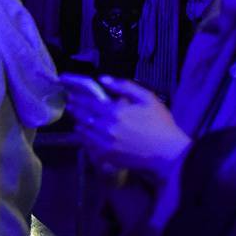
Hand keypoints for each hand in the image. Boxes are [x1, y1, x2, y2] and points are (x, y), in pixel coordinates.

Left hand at [71, 78, 190, 177]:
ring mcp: (104, 144)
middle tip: (70, 105)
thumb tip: (103, 79)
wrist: (166, 152)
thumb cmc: (160, 123)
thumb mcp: (147, 98)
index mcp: (115, 111)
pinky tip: (85, 136)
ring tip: (76, 120)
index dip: (79, 99)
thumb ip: (124, 86)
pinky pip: (89, 146)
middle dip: (75, 110)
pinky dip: (84, 139)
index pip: (89, 103)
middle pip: (83, 117)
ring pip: (83, 132)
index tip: (72, 96)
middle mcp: (105, 127)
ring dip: (78, 124)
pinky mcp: (106, 156)